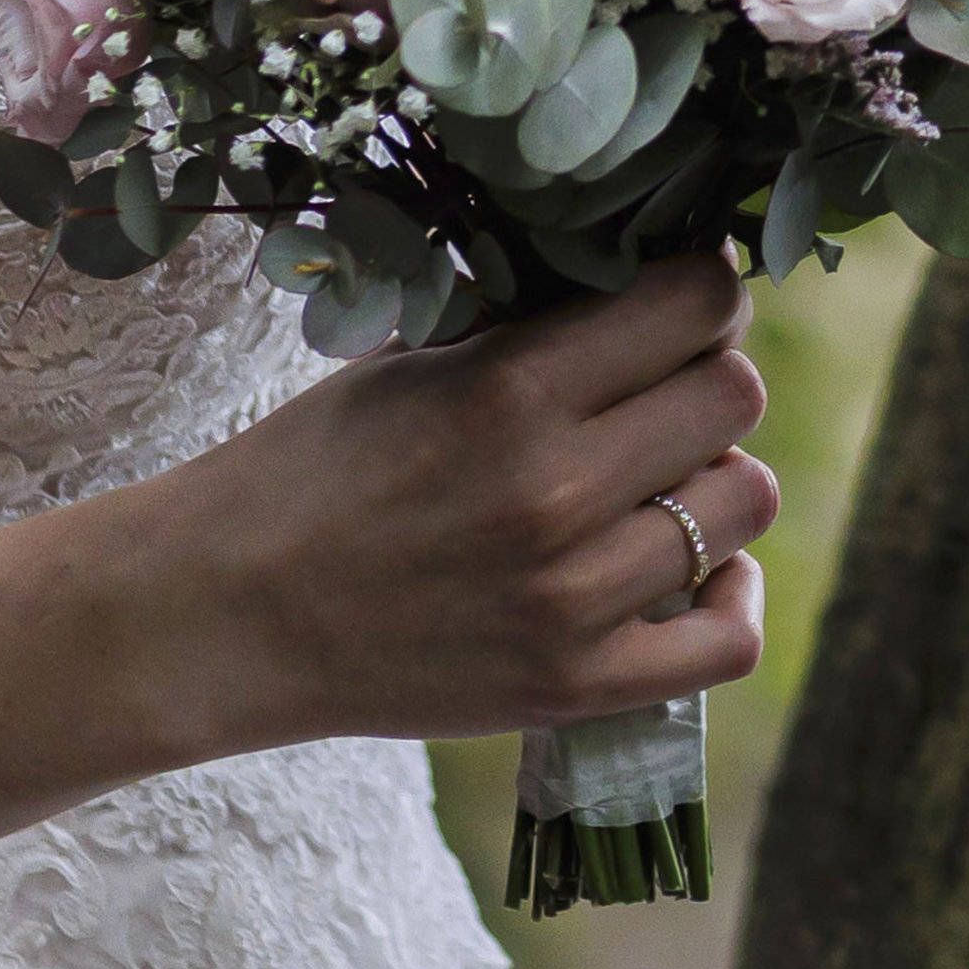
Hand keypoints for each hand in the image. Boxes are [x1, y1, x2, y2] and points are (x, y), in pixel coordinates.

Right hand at [159, 254, 778, 751]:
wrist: (221, 616)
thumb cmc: (311, 471)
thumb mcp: (413, 362)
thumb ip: (534, 328)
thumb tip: (649, 281)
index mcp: (510, 390)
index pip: (696, 301)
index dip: (704, 290)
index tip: (680, 303)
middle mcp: (554, 490)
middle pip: (735, 395)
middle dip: (708, 378)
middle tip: (660, 395)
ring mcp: (571, 598)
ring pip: (746, 501)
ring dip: (715, 481)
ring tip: (659, 483)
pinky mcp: (574, 686)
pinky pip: (728, 638)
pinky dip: (732, 595)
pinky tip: (698, 569)